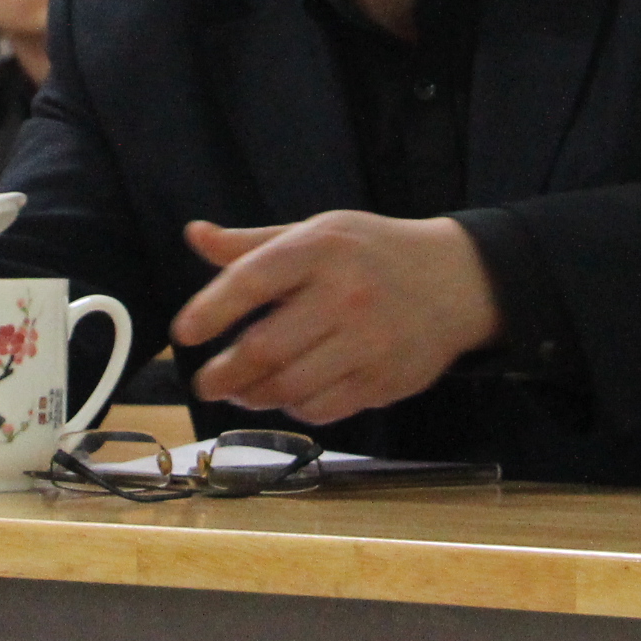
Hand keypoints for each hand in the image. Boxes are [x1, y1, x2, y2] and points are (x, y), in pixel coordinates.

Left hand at [170, 212, 503, 427]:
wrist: (456, 279)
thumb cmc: (373, 252)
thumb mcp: (318, 233)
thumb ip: (254, 244)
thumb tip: (196, 235)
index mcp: (322, 248)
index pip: (252, 280)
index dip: (212, 309)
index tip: (185, 332)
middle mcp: (345, 294)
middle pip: (266, 348)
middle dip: (224, 373)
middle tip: (206, 382)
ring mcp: (368, 341)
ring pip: (290, 386)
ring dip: (254, 395)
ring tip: (240, 392)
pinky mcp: (384, 379)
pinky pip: (323, 407)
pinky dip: (295, 407)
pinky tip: (287, 395)